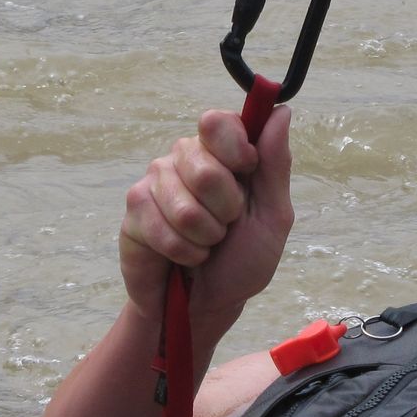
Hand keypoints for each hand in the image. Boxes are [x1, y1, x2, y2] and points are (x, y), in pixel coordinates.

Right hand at [118, 106, 293, 327]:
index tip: (246, 172)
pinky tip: (182, 256)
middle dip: (225, 210)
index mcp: (222, 153)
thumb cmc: (241, 260)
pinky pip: (161, 229)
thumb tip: (281, 111)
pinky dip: (183, 253)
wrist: (207, 304)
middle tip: (225, 225)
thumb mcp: (272, 217)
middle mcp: (185, 158)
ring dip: (204, 238)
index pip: (218, 122)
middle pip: (204, 167)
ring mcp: (156, 181)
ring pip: (184, 207)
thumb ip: (275, 165)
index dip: (234, 150)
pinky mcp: (134, 210)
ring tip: (204, 244)